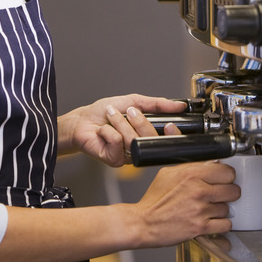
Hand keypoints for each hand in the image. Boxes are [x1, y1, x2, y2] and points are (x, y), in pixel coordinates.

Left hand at [59, 94, 186, 166]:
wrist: (83, 121)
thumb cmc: (105, 113)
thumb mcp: (134, 101)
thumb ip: (157, 104)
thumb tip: (179, 105)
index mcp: (147, 135)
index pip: (168, 139)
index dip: (172, 132)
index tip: (170, 123)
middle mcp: (140, 147)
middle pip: (151, 138)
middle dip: (139, 121)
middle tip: (129, 111)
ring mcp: (128, 156)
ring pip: (133, 139)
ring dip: (120, 123)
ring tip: (111, 117)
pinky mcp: (115, 160)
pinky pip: (118, 143)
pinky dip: (109, 132)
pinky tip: (103, 132)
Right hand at [131, 161, 238, 245]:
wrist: (143, 223)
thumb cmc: (154, 200)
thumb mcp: (168, 173)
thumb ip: (189, 166)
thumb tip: (205, 161)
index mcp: (191, 174)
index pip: (227, 171)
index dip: (227, 176)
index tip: (224, 180)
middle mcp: (198, 190)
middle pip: (233, 190)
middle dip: (228, 193)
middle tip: (220, 195)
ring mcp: (201, 210)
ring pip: (228, 208)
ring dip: (221, 210)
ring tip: (209, 209)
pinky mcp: (201, 227)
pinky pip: (225, 225)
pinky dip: (221, 225)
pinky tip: (211, 221)